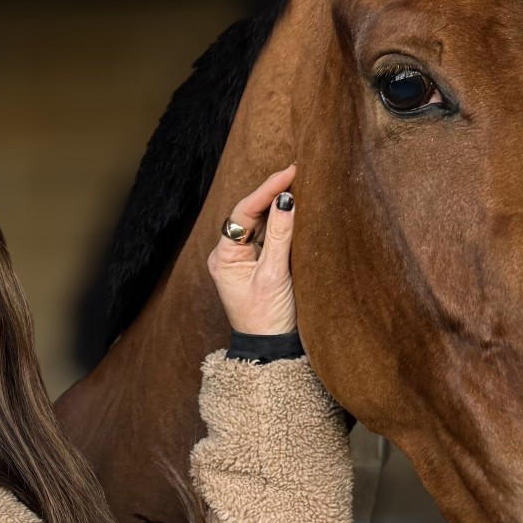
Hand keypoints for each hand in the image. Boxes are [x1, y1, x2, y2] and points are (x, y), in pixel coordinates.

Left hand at [206, 165, 296, 336]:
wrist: (270, 350)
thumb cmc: (267, 318)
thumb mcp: (274, 275)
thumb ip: (279, 236)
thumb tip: (285, 201)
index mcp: (223, 257)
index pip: (244, 212)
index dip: (266, 189)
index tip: (289, 172)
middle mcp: (228, 255)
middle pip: (249, 215)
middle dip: (271, 194)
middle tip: (296, 172)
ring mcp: (241, 261)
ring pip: (258, 224)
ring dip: (277, 206)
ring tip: (298, 184)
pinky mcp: (256, 266)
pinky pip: (267, 237)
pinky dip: (280, 223)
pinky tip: (294, 210)